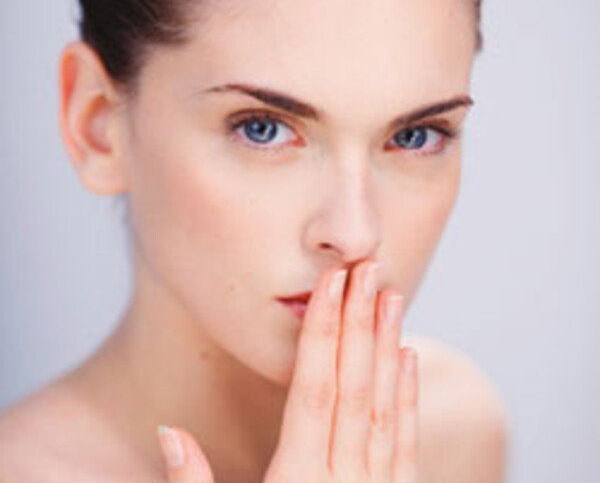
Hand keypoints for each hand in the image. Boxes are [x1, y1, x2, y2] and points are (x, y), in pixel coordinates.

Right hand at [157, 261, 418, 481]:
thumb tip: (167, 431)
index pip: (313, 390)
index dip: (322, 333)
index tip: (330, 286)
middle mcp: (343, 481)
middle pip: (352, 386)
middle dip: (359, 322)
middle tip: (367, 270)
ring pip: (383, 404)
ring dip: (388, 346)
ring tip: (391, 296)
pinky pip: (404, 441)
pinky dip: (406, 396)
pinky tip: (408, 359)